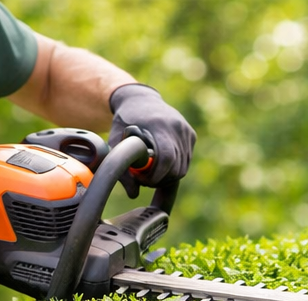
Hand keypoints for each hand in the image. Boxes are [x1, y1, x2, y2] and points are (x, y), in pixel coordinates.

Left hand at [109, 83, 195, 197]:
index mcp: (158, 124)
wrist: (140, 98)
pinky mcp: (191, 135)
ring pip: (182, 168)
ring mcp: (186, 131)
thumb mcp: (115, 140)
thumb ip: (121, 165)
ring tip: (152, 172)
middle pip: (176, 168)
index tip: (143, 179)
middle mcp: (177, 126)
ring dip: (167, 176)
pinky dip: (174, 168)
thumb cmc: (125, 120)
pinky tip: (161, 163)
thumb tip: (133, 195)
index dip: (156, 176)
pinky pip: (185, 162)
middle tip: (145, 178)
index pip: (166, 158)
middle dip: (161, 179)